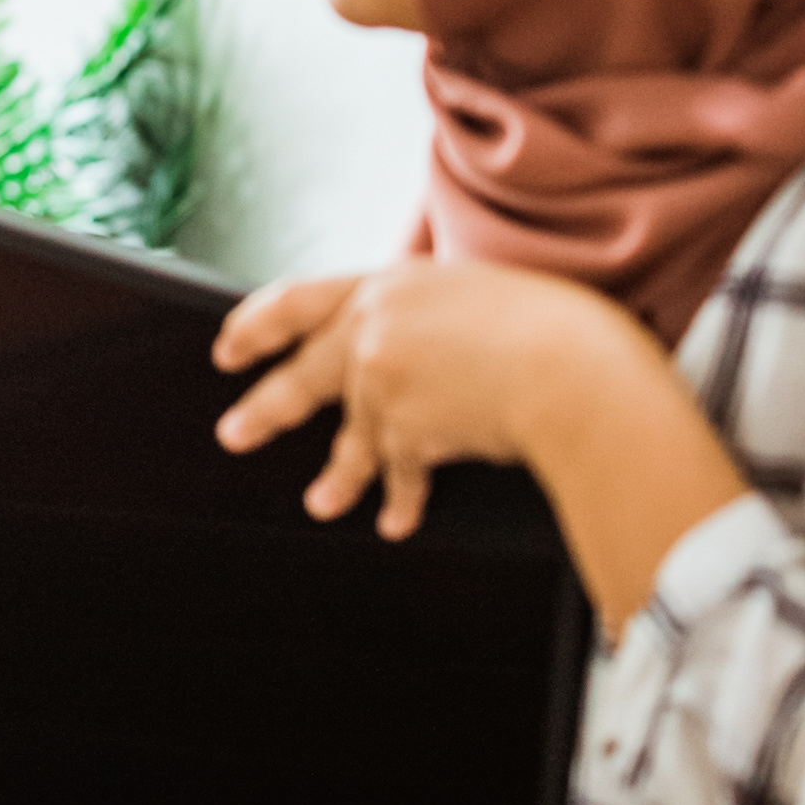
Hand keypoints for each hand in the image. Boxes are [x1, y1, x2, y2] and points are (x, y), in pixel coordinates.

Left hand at [212, 257, 751, 632]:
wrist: (574, 371)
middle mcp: (374, 331)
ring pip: (350, 439)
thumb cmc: (554, 326)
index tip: (230, 346)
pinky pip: (396, 477)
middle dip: (265, 410)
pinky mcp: (406, 436)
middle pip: (301, 376)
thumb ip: (433, 314)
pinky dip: (398, 502)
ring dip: (337, 478)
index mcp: (389, 284)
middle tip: (235, 432)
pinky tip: (394, 520)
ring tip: (319, 503)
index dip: (256, 324)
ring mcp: (384, 386)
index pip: (297, 299)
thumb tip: (427, 346)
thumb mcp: (479, 291)